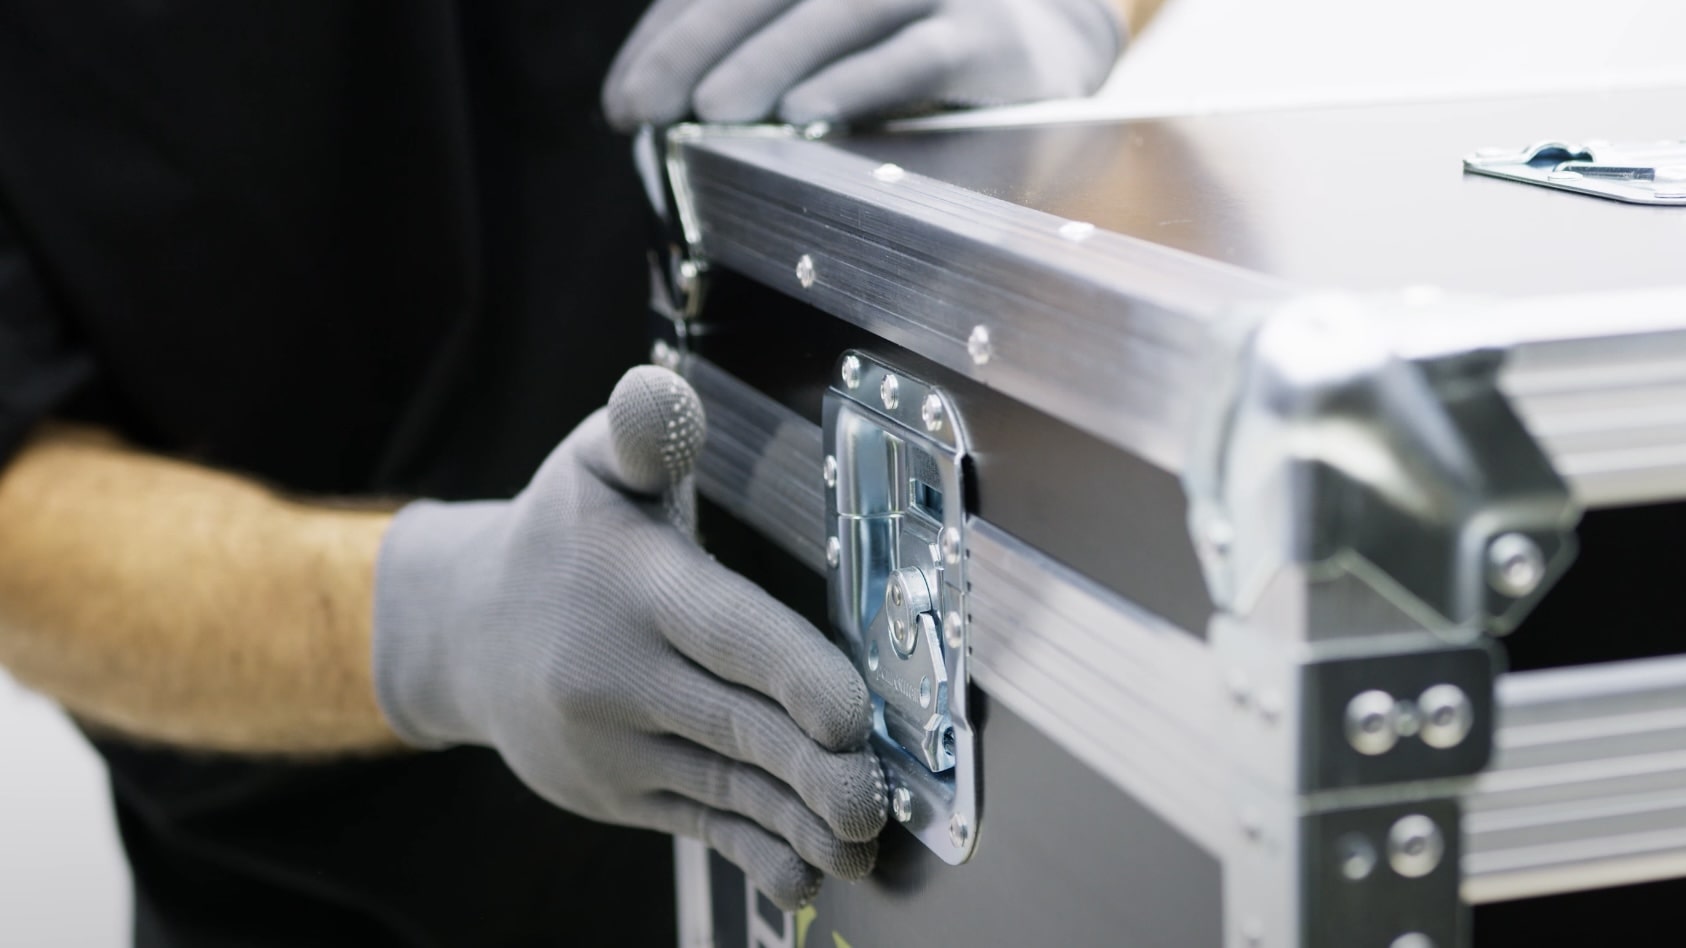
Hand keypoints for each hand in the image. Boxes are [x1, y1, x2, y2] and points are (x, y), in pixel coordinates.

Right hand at [372, 366, 884, 908]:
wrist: (459, 633)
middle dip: (813, 767)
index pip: (725, 633)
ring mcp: (617, 745)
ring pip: (724, 789)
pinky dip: (752, 851)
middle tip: (874, 795)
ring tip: (860, 841)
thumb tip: (661, 390)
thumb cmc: (553, 540)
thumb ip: (640, 431)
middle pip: (736, 726)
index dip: (794, 674)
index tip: (848, 711)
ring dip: (798, 820)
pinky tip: (800, 873)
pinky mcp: (620, 792)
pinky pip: (695, 826)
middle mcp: (620, 677)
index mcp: (633, 590)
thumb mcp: (588, 467)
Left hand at [602, 0, 1121, 129]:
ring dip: (768, 62)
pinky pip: (916, 57)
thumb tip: (649, 99)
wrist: (1044, 50)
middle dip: (695, 46)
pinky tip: (810, 112)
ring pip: (838, 11)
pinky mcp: (988, 37)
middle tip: (647, 106)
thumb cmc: (912, 44)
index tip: (623, 100)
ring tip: (713, 111)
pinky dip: (859, 84)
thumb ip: (752, 48)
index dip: (667, 33)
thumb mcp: (827, 34)